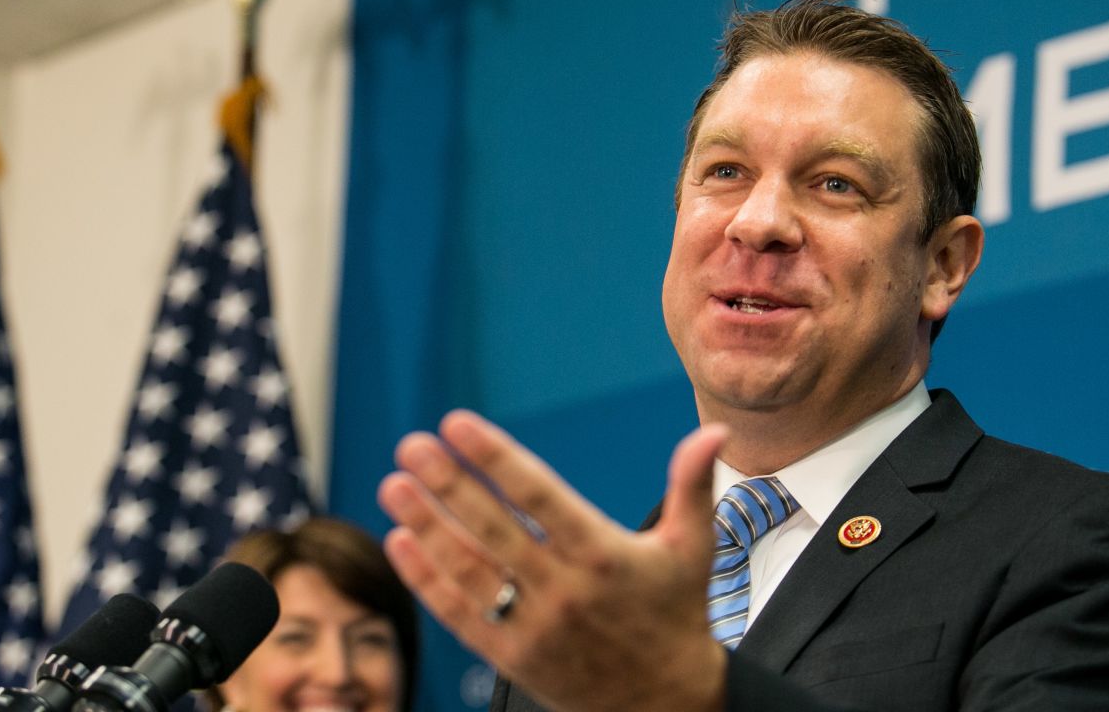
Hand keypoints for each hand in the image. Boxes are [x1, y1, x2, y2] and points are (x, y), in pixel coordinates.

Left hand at [378, 410, 729, 711]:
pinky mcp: (513, 658)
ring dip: (427, 525)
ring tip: (395, 485)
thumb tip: (714, 431)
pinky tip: (402, 543)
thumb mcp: (691, 548)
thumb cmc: (676, 616)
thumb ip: (692, 485)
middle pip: (494, 528)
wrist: (665, 704)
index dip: (495, 458)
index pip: (539, 496)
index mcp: (604, 555)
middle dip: (448, 483)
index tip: (458, 425)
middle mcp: (565, 590)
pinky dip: (427, 580)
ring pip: (469, 569)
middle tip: (412, 445)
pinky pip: (461, 615)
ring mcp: (535, 627)